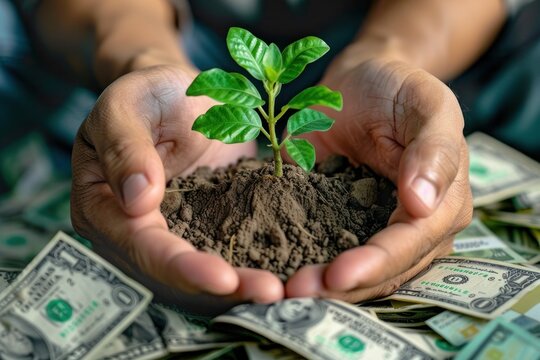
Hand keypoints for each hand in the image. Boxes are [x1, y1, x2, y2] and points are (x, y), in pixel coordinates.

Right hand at [71, 65, 283, 313]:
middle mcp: (140, 230)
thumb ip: (125, 148)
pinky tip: (290, 265)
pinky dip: (259, 256)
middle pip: (179, 270)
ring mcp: (179, 226)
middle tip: (270, 293)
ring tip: (284, 289)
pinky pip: (233, 242)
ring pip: (210, 263)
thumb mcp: (124, 107)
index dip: (182, 266)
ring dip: (246, 280)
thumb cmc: (142, 93)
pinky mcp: (212, 217)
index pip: (143, 248)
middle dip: (223, 286)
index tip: (223, 277)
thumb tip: (139, 202)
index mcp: (106, 209)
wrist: (174, 90)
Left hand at [285, 58, 472, 301]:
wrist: (361, 81)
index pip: (411, 245)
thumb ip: (434, 150)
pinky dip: (305, 265)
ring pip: (355, 274)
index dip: (376, 263)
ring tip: (283, 292)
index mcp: (442, 205)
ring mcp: (373, 229)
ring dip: (321, 286)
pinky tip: (277, 273)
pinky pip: (325, 251)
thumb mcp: (427, 104)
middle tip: (298, 292)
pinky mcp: (339, 223)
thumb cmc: (399, 88)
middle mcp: (412, 229)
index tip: (337, 274)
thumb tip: (424, 206)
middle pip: (382, 272)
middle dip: (343, 286)